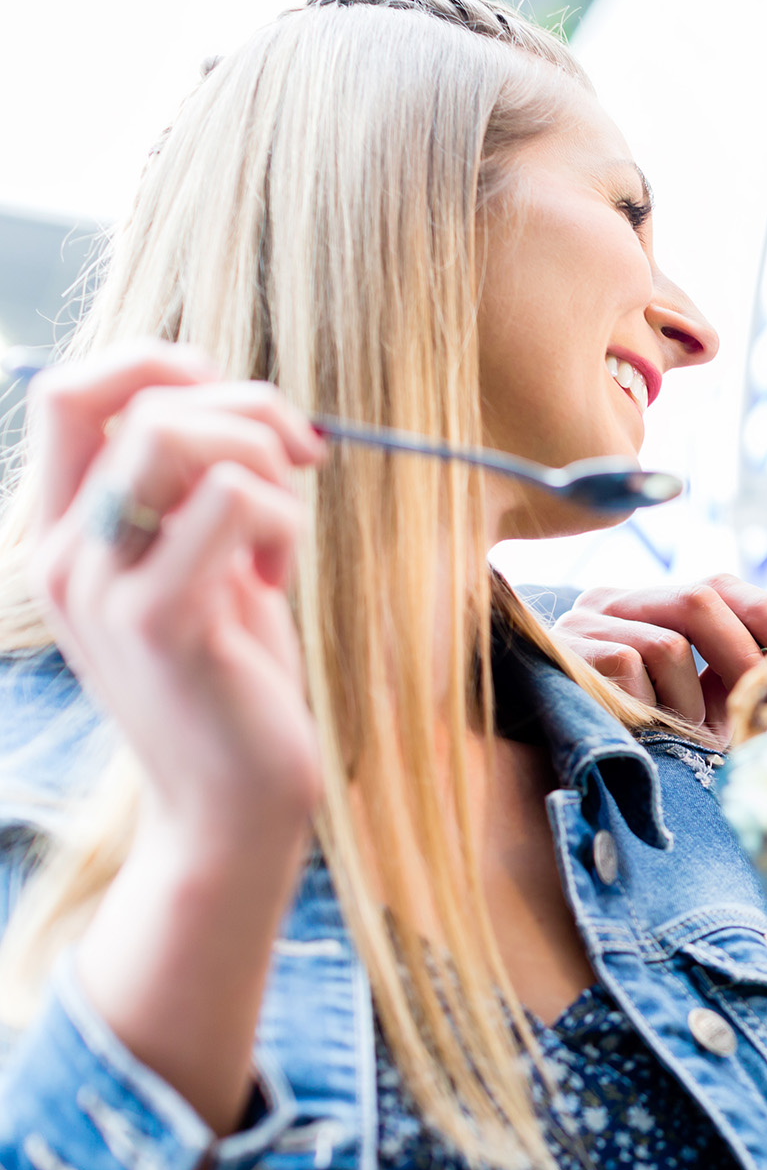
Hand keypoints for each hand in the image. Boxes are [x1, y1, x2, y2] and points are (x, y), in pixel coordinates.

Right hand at [27, 340, 325, 1133]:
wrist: (233, 806)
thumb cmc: (233, 681)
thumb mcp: (203, 568)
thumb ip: (195, 490)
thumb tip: (236, 400)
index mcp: (66, 534)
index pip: (69, 390)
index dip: (162, 363)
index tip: (244, 410)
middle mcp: (63, 555)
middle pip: (132, 399)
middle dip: (242, 406)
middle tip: (300, 462)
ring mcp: (103, 588)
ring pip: (177, 435)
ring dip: (263, 462)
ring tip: (279, 534)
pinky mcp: (161, 621)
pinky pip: (231, 503)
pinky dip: (280, 521)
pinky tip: (273, 580)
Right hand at [551, 576, 766, 738]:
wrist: (564, 766)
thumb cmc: (638, 738)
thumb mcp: (694, 701)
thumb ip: (732, 676)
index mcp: (650, 605)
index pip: (718, 584)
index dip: (765, 613)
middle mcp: (613, 601)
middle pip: (700, 598)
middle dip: (743, 654)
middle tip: (762, 698)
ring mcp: (583, 622)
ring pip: (670, 644)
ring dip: (688, 702)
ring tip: (677, 733)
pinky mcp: (566, 652)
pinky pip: (632, 668)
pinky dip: (649, 708)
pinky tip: (639, 730)